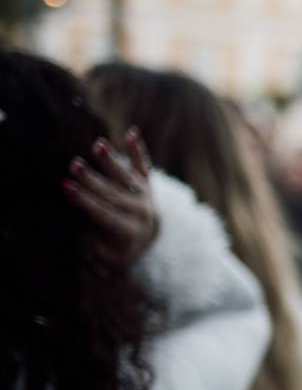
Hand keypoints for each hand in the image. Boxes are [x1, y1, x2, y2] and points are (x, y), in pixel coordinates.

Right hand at [64, 128, 156, 265]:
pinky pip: (143, 165)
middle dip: (93, 180)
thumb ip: (95, 251)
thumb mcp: (105, 256)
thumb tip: (88, 243)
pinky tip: (132, 133)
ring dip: (111, 161)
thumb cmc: (114, 248)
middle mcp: (140, 212)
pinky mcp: (147, 182)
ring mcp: (145, 195)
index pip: (105, 213)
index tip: (67, 188)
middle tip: (74, 165)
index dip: (86, 202)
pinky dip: (137, 150)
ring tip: (98, 146)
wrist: (145, 237)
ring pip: (127, 176)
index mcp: (129, 231)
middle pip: (113, 193)